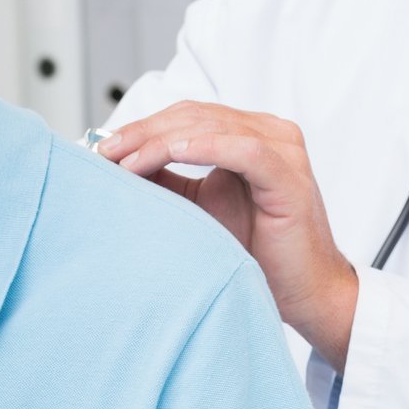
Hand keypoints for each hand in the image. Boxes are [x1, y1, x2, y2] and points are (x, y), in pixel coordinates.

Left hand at [97, 103, 357, 368]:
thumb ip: (168, 182)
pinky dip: (204, 148)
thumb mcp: (200, 209)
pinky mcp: (289, 175)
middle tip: (105, 153)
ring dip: (163, 141)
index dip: (143, 127)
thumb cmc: (259, 253)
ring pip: (213, 127)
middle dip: (144, 132)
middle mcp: (270, 133)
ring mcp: (284, 150)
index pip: (188, 116)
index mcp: (250, 134)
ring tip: (127, 161)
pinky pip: (244, 150)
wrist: (305, 292)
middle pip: (195, 116)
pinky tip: (172, 154)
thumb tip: (118, 166)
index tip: (104, 149)